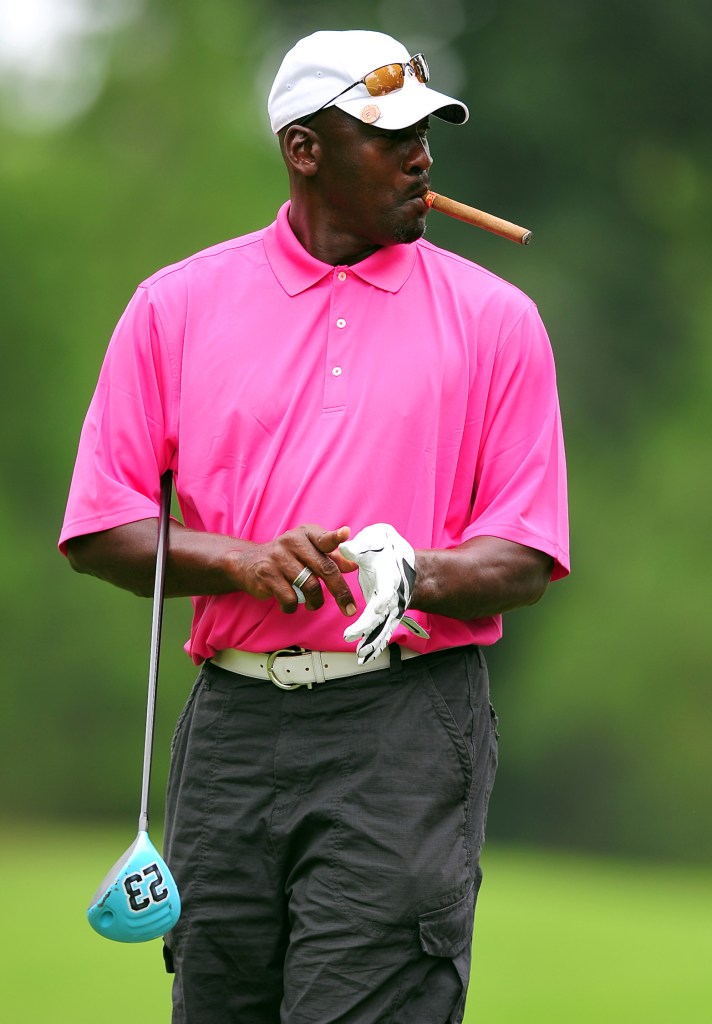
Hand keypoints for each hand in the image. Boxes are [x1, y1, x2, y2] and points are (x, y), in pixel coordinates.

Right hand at [231, 524, 356, 615]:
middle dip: (340, 591)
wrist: (246, 563)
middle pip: (324, 568)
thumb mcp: (307, 551)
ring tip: (313, 603)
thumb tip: (352, 565)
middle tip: (349, 608)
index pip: (323, 537)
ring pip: (310, 586)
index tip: (345, 533)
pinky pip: (289, 598)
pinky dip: (293, 607)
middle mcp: (292, 542)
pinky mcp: (266, 574)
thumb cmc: (286, 558)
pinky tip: (290, 604)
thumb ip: (331, 557)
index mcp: (306, 534)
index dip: (335, 537)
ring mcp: (278, 558)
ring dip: (315, 601)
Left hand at [339, 523, 428, 663]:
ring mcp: (391, 608)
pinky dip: (375, 644)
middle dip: (369, 628)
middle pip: (383, 615)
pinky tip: (365, 658)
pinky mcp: (386, 615)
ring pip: (383, 628)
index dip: (382, 603)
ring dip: (373, 642)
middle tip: (353, 639)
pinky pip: (381, 632)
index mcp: (390, 578)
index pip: (387, 593)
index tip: (375, 609)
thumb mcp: (374, 541)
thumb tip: (344, 547)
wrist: (404, 560)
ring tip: (361, 656)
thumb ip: (360, 547)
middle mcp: (393, 596)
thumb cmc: (386, 549)